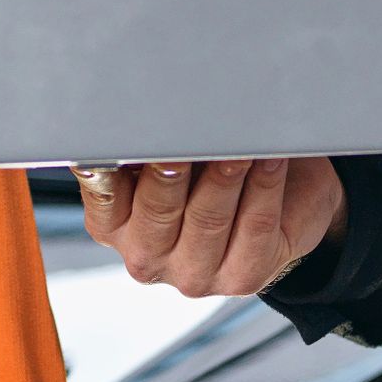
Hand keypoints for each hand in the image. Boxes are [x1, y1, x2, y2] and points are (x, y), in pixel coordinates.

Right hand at [78, 156, 344, 298]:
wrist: (276, 207)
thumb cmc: (208, 171)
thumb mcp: (166, 155)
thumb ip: (147, 141)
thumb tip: (144, 105)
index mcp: (114, 224)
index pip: (105, 194)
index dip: (116, 168)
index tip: (128, 139)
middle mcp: (147, 254)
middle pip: (158, 209)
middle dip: (174, 168)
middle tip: (187, 134)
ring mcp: (194, 272)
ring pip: (209, 218)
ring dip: (225, 174)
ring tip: (238, 141)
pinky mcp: (243, 275)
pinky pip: (255, 226)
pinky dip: (263, 187)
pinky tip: (270, 159)